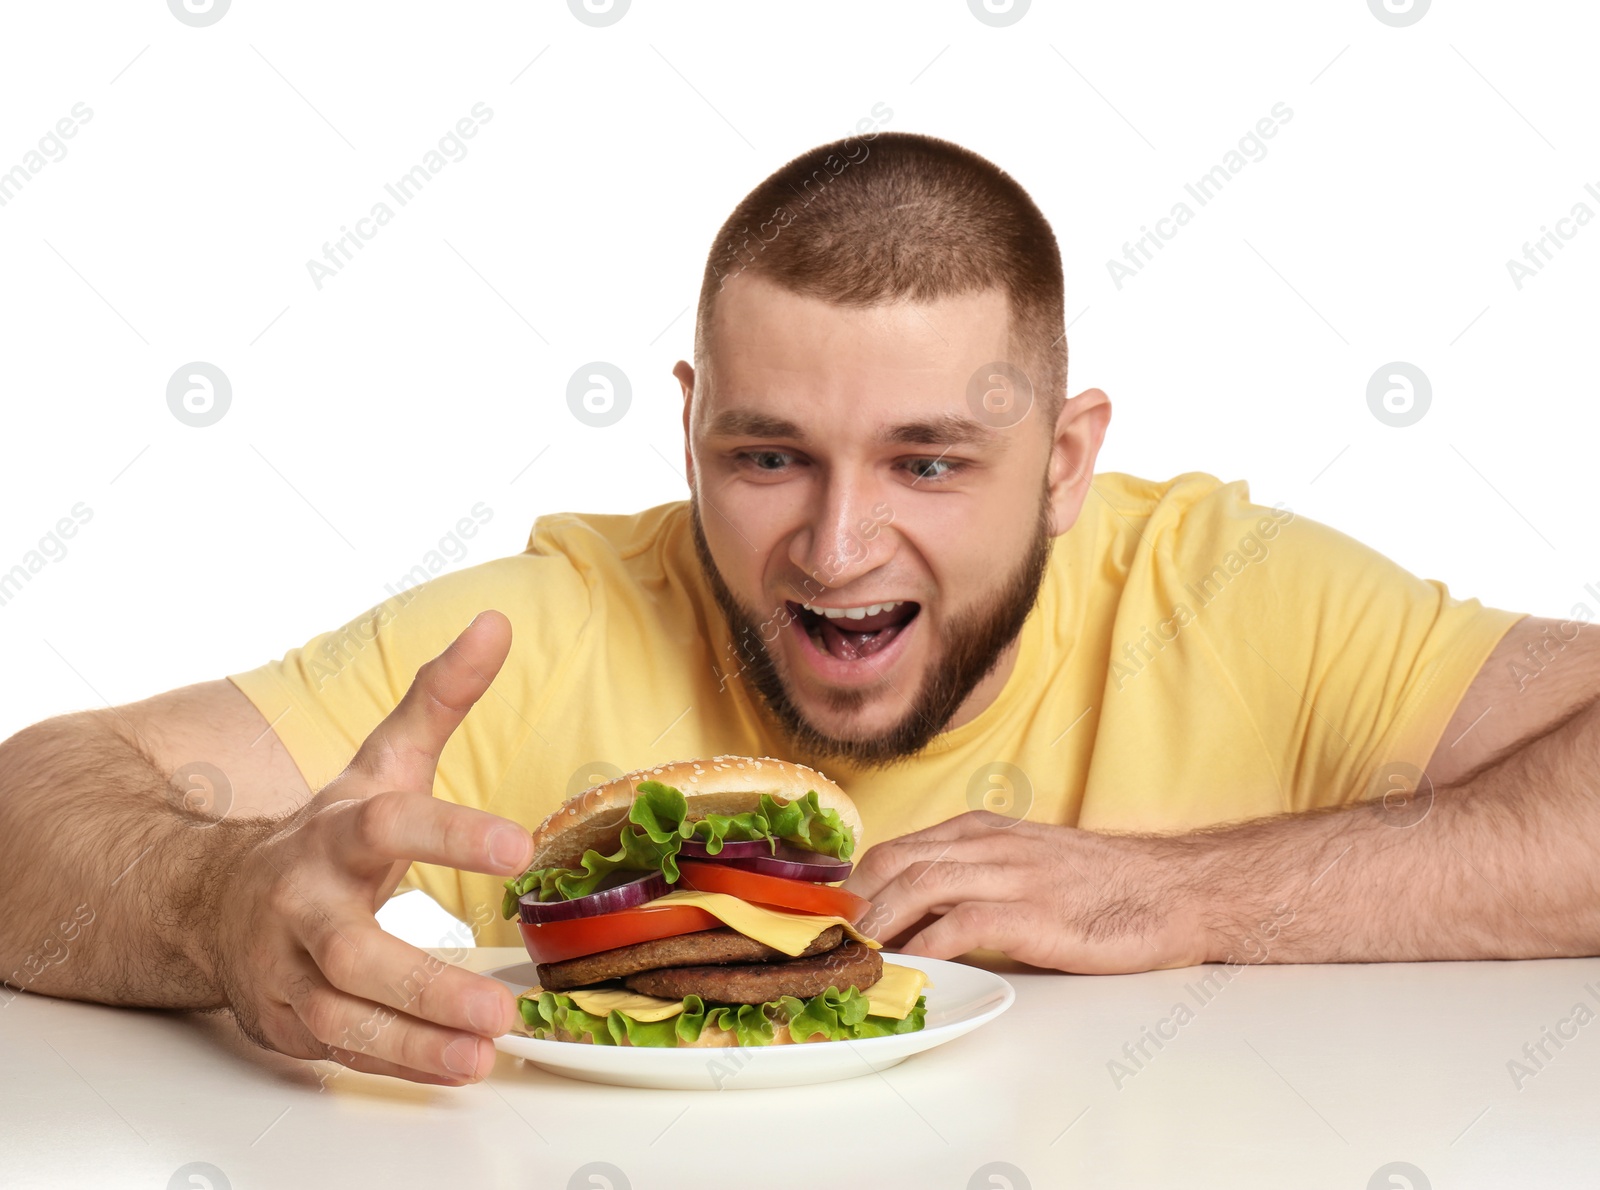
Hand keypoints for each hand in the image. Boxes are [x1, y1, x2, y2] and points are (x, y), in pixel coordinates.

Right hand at [206, 611, 533, 1084]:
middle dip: (426, 981)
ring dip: (416, 1039)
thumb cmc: (322, 835)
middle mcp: (302, 905)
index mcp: (334, 835)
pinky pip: (344, 1048)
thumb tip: (497, 624)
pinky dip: (401, 1063)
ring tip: (488, 1048)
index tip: (519, 847)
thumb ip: (441, 698)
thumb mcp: (382, 763)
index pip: (390, 827)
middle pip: (356, 949)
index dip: (452, 834)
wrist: (213, 900)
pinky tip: (458, 1069)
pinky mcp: (288, 1019)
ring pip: (345, 1013)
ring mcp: (288, 969)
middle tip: (505, 1003)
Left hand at [843, 811, 1209, 973]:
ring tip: (851, 956)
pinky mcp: (1033, 914)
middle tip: (826, 943)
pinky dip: (923, 947)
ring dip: (876, 924)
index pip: (895, 848)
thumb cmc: (1101, 885)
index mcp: (981, 830)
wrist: (1173, 890)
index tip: (828, 920)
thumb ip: (972, 881)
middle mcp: (988, 844)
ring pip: (917, 886)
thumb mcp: (1025, 864)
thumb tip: (912, 919)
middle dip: (852, 904)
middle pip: (894, 863)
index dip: (854, 886)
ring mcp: (1010, 876)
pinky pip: (959, 926)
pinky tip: (906, 968)